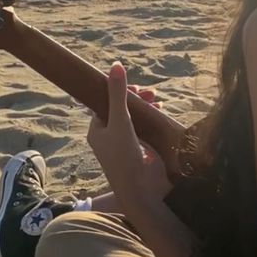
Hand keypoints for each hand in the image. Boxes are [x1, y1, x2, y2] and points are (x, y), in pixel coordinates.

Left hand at [87, 62, 171, 205]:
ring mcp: (122, 144)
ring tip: (157, 102)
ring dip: (144, 108)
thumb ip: (118, 94)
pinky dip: (149, 120)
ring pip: (132, 119)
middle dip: (136, 99)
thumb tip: (116, 66)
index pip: (105, 102)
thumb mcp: (120, 120)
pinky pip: (141, 129)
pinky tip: (160, 114)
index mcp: (96, 130)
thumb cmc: (123, 156)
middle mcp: (107, 137)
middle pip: (120, 109)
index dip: (119, 92)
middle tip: (151, 94)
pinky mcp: (136, 151)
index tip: (136, 89)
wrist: (138, 190)